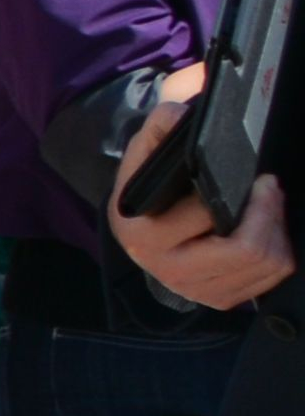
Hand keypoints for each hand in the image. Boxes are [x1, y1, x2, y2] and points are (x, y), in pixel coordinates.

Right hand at [116, 73, 299, 309]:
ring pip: (265, 267)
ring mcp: (194, 290)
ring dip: (277, 232)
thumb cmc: (146, 192)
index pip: (208, 217)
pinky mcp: (216, 300)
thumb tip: (176, 115)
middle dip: (270, 214)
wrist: (138, 231)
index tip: (256, 176)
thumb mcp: (141, 156)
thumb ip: (156, 131)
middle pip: (246, 252)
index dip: (243, 195)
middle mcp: (165, 268)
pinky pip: (268, 284)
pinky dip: (276, 255)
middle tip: (270, 189)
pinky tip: (264, 234)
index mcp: (142, 234)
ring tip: (269, 208)